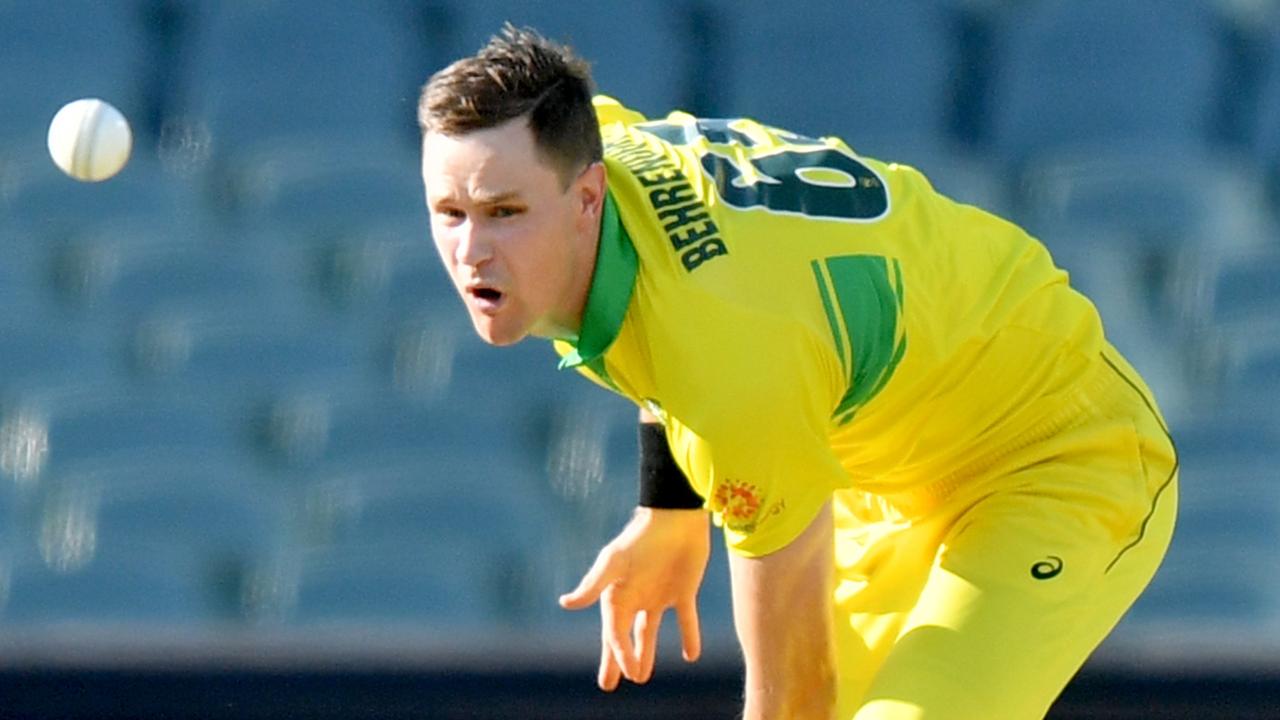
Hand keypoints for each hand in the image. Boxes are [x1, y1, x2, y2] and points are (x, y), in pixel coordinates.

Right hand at [559, 507, 710, 690]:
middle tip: (609, 685)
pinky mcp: (684, 591)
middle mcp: (636, 597)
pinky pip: (686, 620)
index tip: (625, 673)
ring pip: (649, 632)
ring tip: (642, 677)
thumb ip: (593, 585)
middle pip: (624, 637)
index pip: (615, 632)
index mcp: (617, 594)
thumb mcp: (614, 562)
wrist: (676, 516)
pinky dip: (689, 636)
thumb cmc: (641, 538)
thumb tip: (565, 604)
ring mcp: (659, 595)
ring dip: (646, 653)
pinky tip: (691, 655)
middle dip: (618, 660)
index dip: (618, 654)